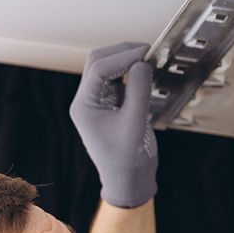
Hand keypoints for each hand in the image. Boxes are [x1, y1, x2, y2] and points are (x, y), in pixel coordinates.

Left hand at [69, 42, 158, 207]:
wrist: (129, 181)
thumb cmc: (128, 161)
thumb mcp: (135, 124)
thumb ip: (138, 91)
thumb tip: (142, 63)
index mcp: (84, 106)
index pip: (99, 69)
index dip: (122, 56)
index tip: (145, 52)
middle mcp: (87, 101)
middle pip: (99, 62)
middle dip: (123, 53)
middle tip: (147, 51)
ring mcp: (98, 102)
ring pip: (108, 68)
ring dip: (127, 61)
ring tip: (149, 60)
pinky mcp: (112, 105)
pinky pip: (118, 80)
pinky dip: (131, 73)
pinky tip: (146, 73)